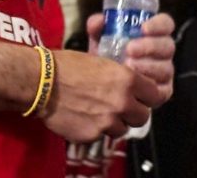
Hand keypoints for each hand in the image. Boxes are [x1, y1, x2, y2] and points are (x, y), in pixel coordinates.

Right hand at [43, 50, 160, 141]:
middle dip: (134, 112)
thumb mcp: (99, 59)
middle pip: (143, 116)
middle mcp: (122, 102)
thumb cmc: (66, 65)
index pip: (155, 94)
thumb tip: (129, 76)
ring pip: (123, 129)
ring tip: (100, 112)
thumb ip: (119, 73)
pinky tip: (85, 117)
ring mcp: (107, 122)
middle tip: (122, 107)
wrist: (41, 82)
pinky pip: (101, 136)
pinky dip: (96, 129)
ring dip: (115, 123)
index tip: (141, 95)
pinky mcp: (92, 135)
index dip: (147, 95)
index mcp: (127, 79)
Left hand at [86, 12, 175, 105]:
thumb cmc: (106, 56)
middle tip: (130, 49)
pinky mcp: (163, 92)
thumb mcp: (100, 40)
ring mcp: (164, 72)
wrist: (102, 84)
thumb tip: (99, 21)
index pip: (166, 24)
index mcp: (153, 34)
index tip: (143, 28)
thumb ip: (97, 28)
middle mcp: (163, 52)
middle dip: (150, 46)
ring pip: (166, 68)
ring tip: (128, 66)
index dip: (159, 24)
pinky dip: (150, 86)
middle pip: (168, 46)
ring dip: (148, 66)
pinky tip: (136, 82)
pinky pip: (162, 90)